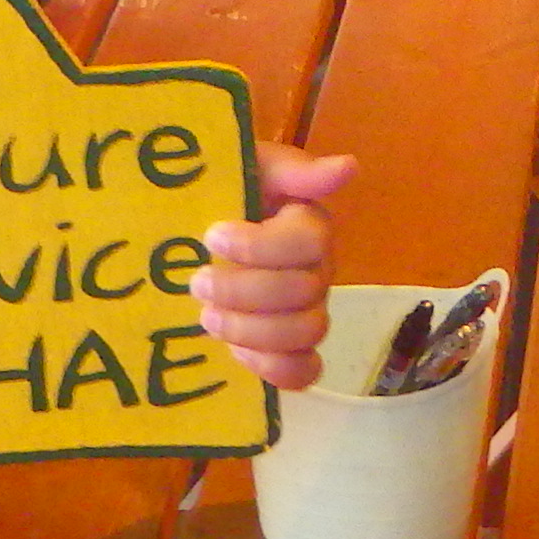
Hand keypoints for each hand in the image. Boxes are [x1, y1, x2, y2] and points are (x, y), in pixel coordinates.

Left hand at [192, 143, 354, 389]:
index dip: (260, 246)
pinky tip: (235, 353)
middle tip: (198, 282)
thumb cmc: (220, 195)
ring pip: (305, 334)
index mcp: (308, 226)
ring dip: (250, 329)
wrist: (190, 231)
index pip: (309, 242)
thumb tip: (347, 167)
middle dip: (243, 291)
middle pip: (304, 292)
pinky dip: (272, 368)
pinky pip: (303, 371)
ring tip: (206, 317)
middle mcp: (316, 271)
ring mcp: (306, 312)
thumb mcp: (247, 167)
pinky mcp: (288, 350)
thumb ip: (294, 169)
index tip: (212, 235)